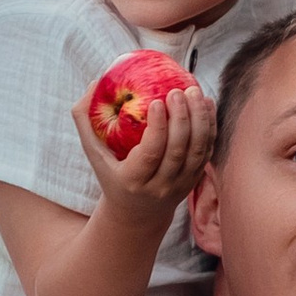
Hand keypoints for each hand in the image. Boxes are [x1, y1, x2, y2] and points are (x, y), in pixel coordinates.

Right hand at [72, 76, 213, 225]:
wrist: (136, 212)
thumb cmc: (112, 173)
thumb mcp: (94, 152)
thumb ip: (86, 119)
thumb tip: (96, 83)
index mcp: (132, 180)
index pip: (150, 154)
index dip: (158, 128)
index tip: (157, 101)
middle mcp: (159, 187)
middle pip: (177, 151)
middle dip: (182, 118)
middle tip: (179, 90)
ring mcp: (180, 185)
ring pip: (197, 151)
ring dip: (200, 119)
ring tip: (194, 91)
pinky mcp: (195, 180)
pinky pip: (207, 151)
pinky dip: (210, 126)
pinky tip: (207, 103)